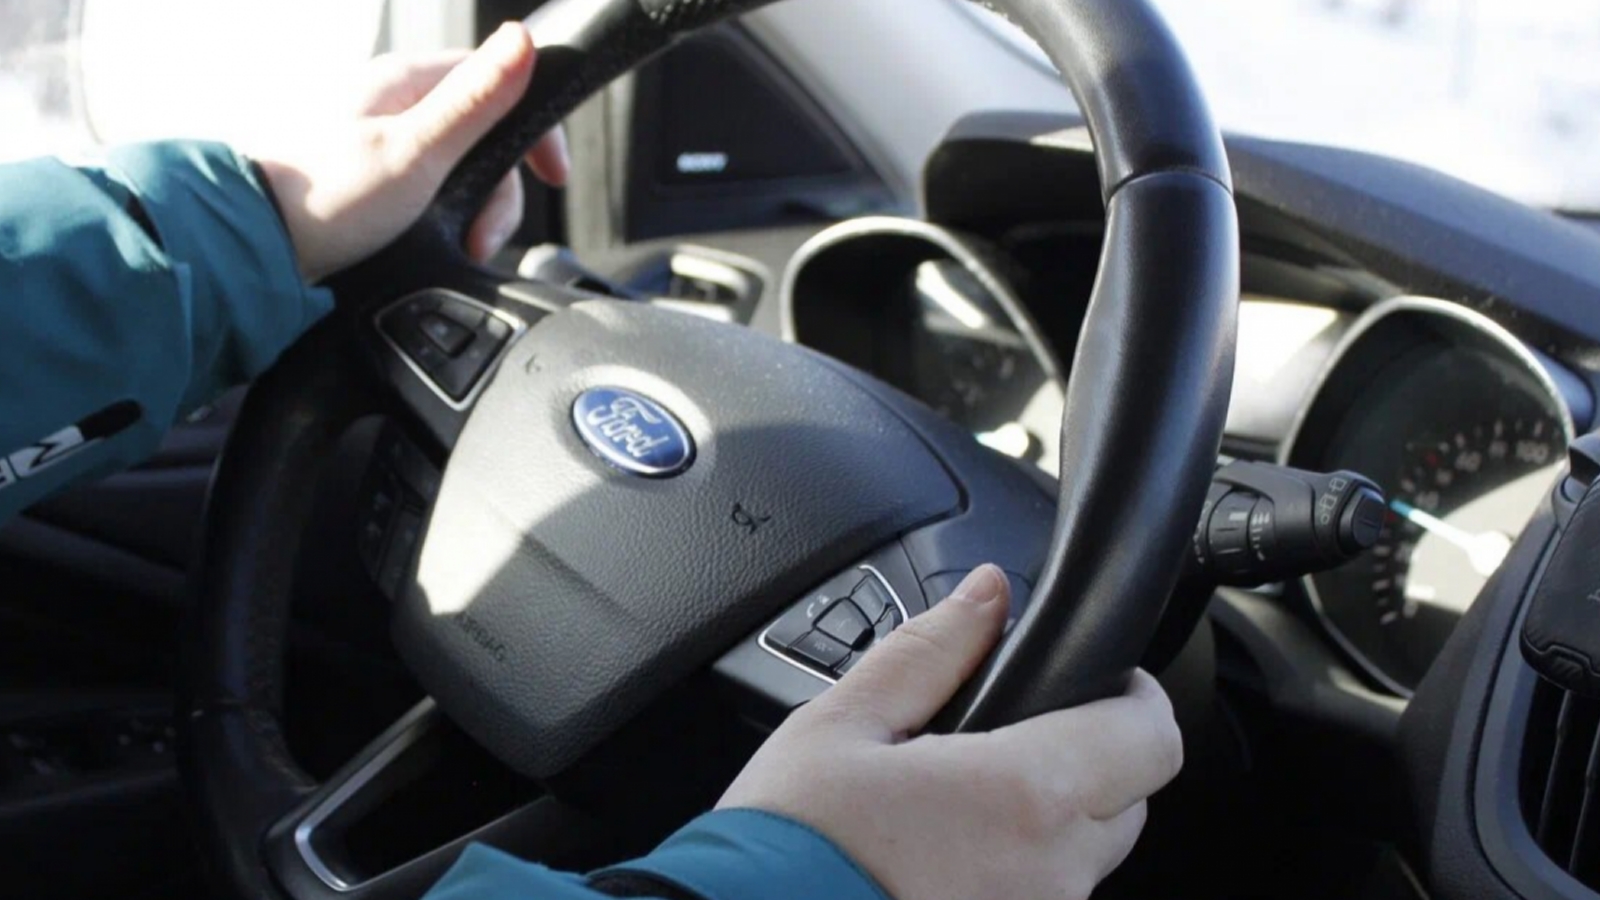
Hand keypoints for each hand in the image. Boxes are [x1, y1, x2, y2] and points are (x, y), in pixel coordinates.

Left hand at [250, 22, 567, 282]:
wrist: (252, 246)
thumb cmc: (322, 199)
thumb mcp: (415, 150)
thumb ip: (474, 100)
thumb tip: (522, 40)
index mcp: (404, 83)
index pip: (497, 81)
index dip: (534, 129)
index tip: (553, 176)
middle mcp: (391, 104)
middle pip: (482, 135)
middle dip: (497, 193)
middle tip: (483, 236)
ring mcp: (378, 140)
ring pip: (458, 168)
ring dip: (471, 211)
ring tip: (456, 246)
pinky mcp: (367, 179)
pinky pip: (428, 191)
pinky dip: (442, 219)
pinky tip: (429, 240)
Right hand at [718, 565, 1182, 899]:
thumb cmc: (785, 850)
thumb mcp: (842, 726)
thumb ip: (928, 651)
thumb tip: (986, 593)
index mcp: (1024, 796)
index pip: (1151, 736)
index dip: (1134, 695)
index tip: (1097, 679)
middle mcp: (1051, 875)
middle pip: (1130, 800)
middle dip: (1089, 757)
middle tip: (1007, 738)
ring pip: (1085, 859)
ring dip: (1046, 823)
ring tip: (954, 807)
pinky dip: (1013, 873)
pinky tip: (942, 860)